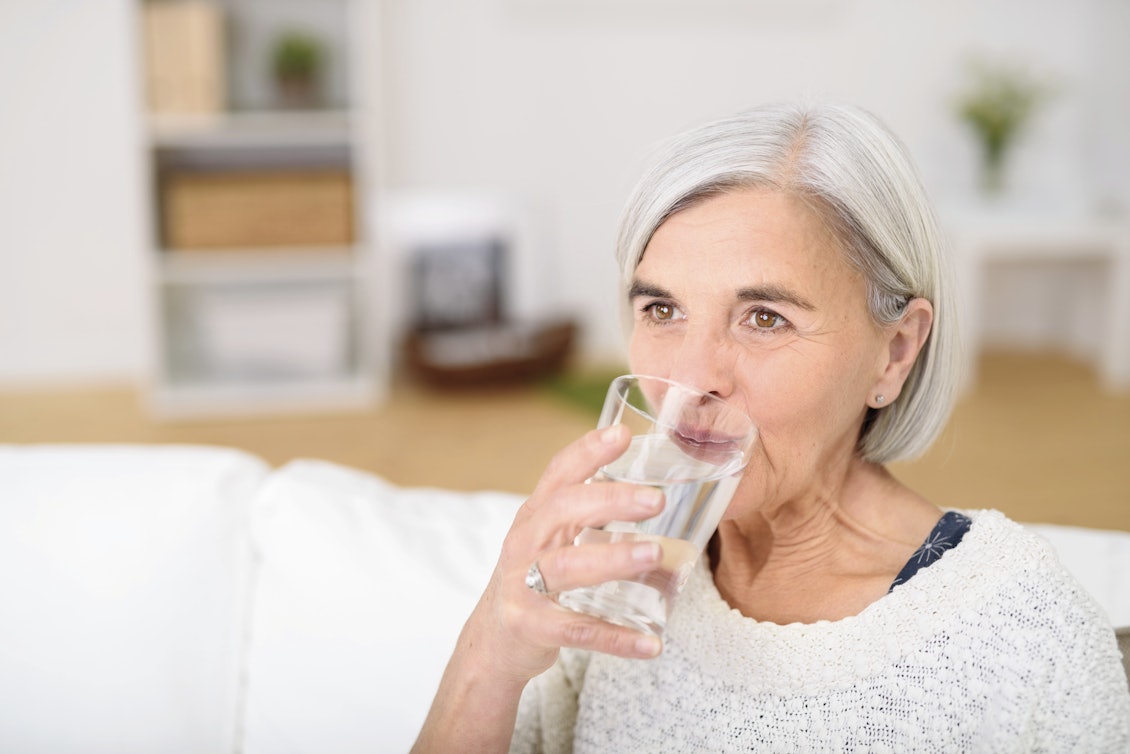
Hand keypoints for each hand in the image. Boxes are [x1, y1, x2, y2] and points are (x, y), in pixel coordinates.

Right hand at [469, 423, 666, 683]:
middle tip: (656, 500)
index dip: (587, 451)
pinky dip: (615, 638)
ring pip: (568, 566)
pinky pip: (576, 630)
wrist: (493, 642)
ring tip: (657, 555)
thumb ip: (589, 515)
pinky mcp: (530, 626)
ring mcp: (523, 585)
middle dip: (609, 500)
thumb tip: (657, 494)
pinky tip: (651, 644)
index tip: (622, 434)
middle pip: (562, 510)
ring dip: (614, 559)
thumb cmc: (535, 579)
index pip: (558, 474)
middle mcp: (525, 544)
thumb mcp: (551, 539)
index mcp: (535, 516)